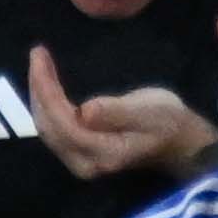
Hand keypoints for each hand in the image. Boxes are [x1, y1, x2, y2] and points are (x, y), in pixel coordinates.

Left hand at [21, 57, 217, 184]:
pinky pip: (55, 130)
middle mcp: (85, 163)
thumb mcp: (148, 112)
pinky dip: (47, 105)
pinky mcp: (80, 155)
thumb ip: (116, 112)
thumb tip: (84, 111)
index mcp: (102, 152)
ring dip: (40, 96)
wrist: (179, 142)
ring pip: (48, 129)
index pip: (63, 121)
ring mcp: (81, 162)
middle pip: (49, 126)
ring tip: (39, 64)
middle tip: (38, 54)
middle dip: (38, 89)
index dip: (46, 89)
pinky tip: (46, 86)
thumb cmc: (166, 121)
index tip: (40, 56)